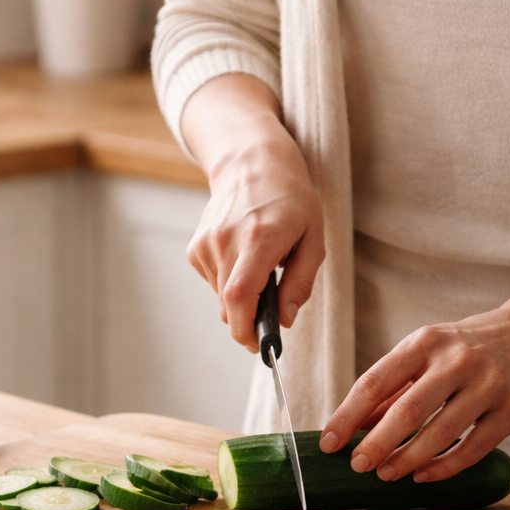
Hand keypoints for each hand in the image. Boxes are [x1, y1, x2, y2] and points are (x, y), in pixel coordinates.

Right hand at [182, 75, 324, 348]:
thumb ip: (300, 282)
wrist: (252, 163)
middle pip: (229, 304)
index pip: (240, 295)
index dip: (245, 329)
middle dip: (249, 321)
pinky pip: (213, 283)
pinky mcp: (195, 248)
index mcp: (259, 238)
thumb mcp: (313, 238)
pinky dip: (229, 283)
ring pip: (222, 297)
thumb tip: (284, 320)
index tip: (259, 346)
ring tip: (261, 269)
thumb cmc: (291, 200)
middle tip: (270, 316)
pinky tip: (242, 258)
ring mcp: (206, 244)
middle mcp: (226, 241)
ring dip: (242, 298)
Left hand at [318, 212, 509, 481]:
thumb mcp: (426, 352)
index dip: (347, 415)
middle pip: (407, 411)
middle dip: (377, 444)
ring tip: (386, 474)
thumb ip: (391, 387)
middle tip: (357, 465)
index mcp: (425, 343)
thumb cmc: (469, 346)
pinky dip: (444, 466)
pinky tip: (423, 475)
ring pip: (441, 433)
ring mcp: (488, 386)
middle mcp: (456, 361)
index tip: (327, 441)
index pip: (375, 381)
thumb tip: (351, 423)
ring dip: (408, 459)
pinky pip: (473, 447)